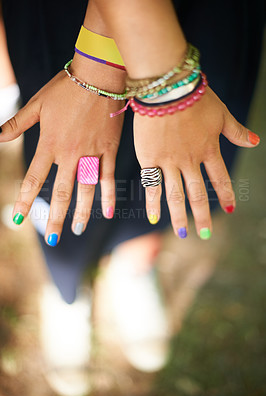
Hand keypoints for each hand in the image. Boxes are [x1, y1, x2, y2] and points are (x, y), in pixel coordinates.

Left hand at [0, 57, 124, 244]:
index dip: (26, 201)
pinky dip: (108, 196)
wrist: (98, 75)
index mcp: (50, 144)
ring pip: (86, 190)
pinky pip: (108, 177)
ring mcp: (92, 154)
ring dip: (81, 213)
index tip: (20, 220)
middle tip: (54, 240)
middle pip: (61, 192)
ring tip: (76, 230)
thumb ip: (17, 124)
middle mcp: (70, 154)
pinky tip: (107, 212)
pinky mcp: (109, 150)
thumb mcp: (37, 104)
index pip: (34, 179)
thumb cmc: (66, 88)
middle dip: (56, 218)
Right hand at [134, 86, 259, 238]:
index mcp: (209, 149)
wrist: (168, 89)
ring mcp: (170, 162)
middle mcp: (191, 161)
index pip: (220, 178)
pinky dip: (153, 203)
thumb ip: (237, 131)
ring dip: (180, 217)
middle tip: (206, 234)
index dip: (225, 195)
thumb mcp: (221, 113)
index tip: (229, 209)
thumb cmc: (195, 97)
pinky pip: (152, 186)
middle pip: (198, 194)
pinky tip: (155, 218)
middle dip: (202, 216)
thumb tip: (256, 142)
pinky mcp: (150, 159)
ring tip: (183, 234)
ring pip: (176, 195)